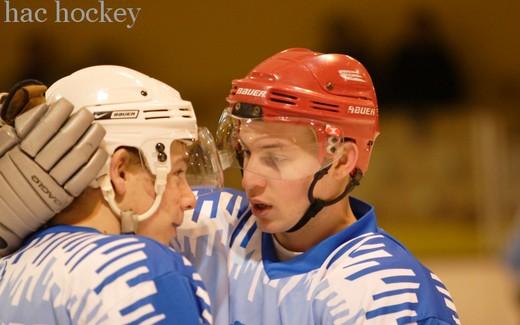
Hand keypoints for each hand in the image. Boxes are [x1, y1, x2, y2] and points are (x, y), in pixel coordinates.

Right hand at [0, 98, 106, 255]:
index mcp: (21, 155)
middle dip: (79, 122)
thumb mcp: (2, 156)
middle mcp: (38, 166)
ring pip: (78, 156)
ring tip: (98, 128)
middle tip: (87, 113)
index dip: (58, 114)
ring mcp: (52, 182)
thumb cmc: (2, 184)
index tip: (66, 104)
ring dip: (92, 139)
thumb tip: (33, 117)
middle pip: (65, 139)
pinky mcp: (63, 196)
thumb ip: (12, 137)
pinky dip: (94, 163)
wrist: (1, 218)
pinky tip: (101, 151)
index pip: (44, 128)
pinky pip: (83, 176)